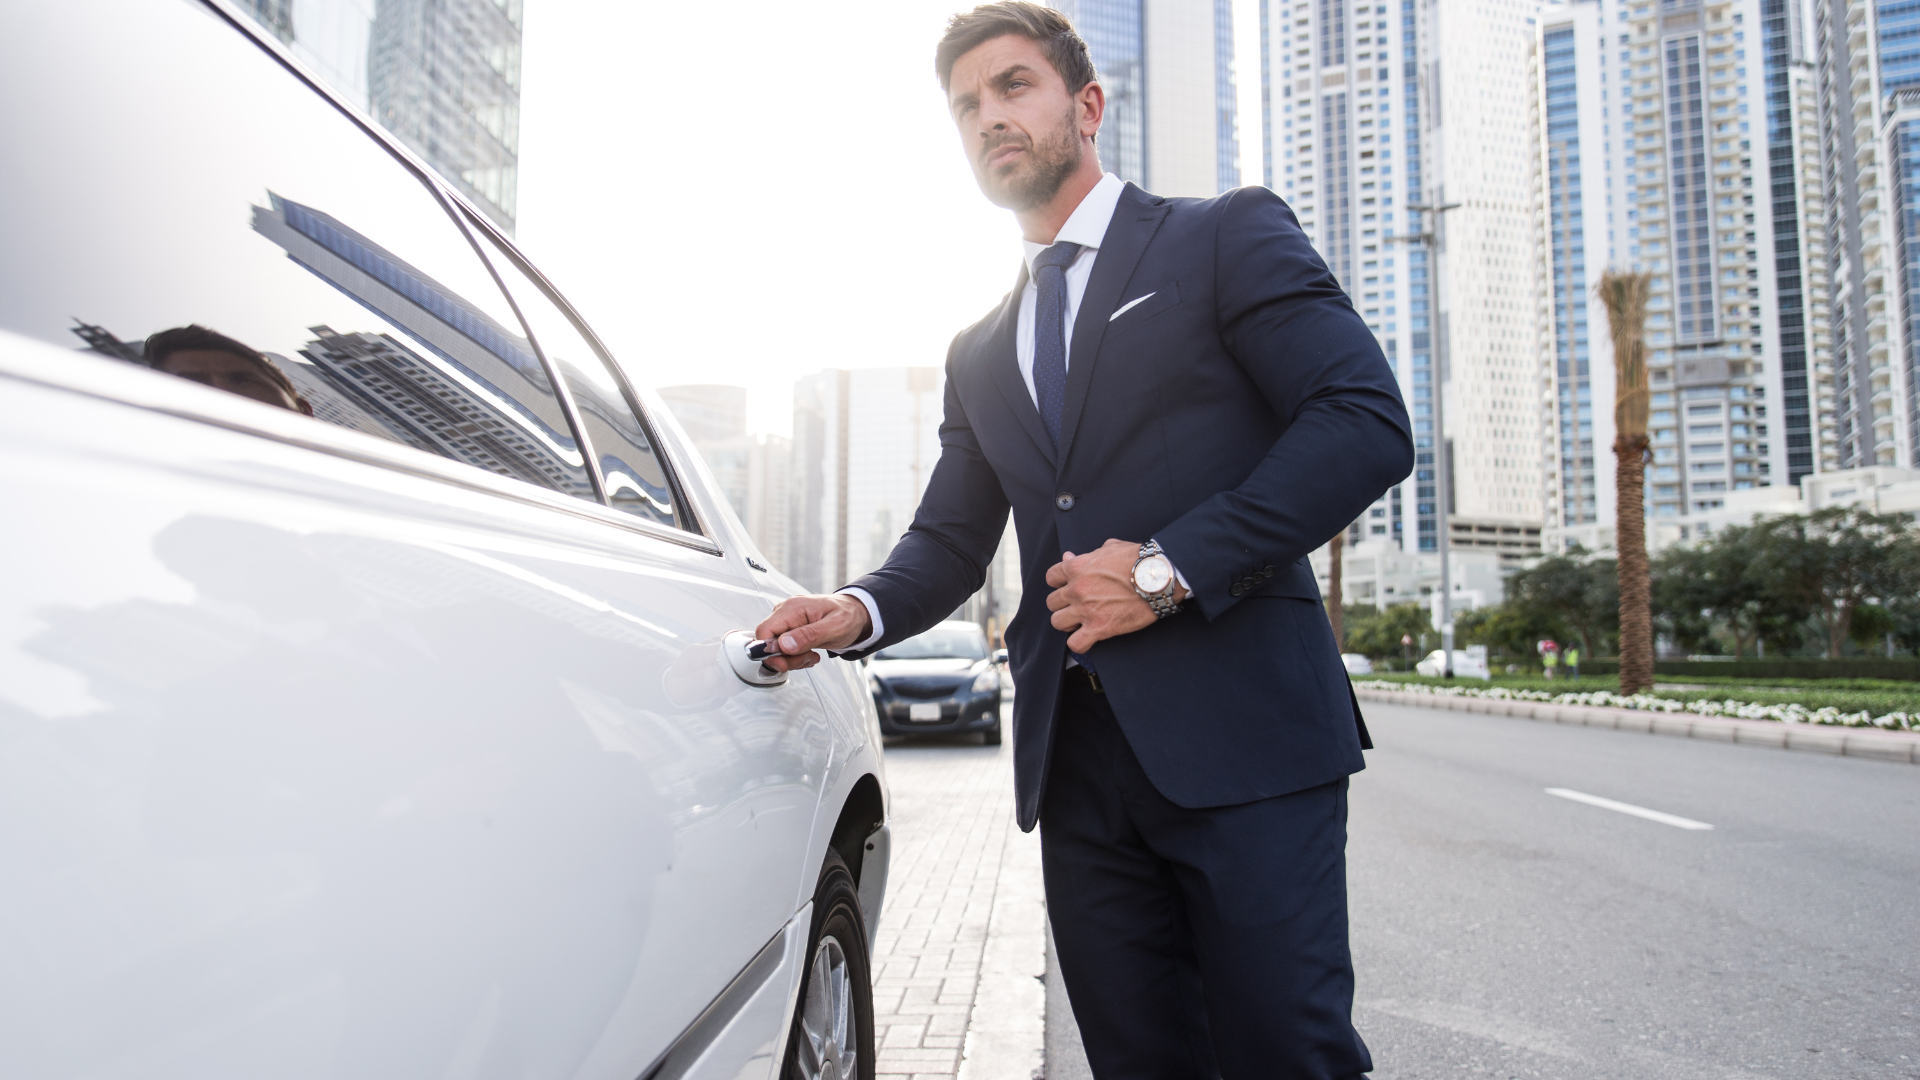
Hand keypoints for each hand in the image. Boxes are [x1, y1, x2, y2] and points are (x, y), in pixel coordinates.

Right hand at [753, 593, 872, 671]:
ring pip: (775, 649)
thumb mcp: (835, 628)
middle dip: (786, 658)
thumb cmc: (848, 617)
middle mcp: (785, 612)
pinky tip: (809, 653)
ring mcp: (786, 620)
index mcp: (793, 608)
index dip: (770, 651)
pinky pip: (783, 648)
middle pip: (768, 642)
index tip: (786, 663)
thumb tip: (783, 644)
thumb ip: (809, 636)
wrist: (855, 614)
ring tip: (812, 655)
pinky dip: (794, 656)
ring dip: (793, 659)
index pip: (764, 631)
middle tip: (808, 658)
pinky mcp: (789, 629)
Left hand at [1044, 538, 1186, 653]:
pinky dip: (1080, 644)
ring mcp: (1086, 610)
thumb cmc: (1138, 560)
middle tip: (1077, 606)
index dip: (1059, 583)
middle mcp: (1076, 589)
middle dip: (1064, 604)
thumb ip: (1087, 555)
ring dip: (1068, 623)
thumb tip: (1069, 556)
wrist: (1159, 576)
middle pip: (1052, 602)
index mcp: (1077, 567)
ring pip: (1057, 622)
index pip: (1051, 577)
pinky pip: (1076, 644)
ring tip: (1081, 622)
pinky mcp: (1099, 628)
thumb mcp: (1110, 548)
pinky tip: (1088, 638)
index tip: (1068, 587)